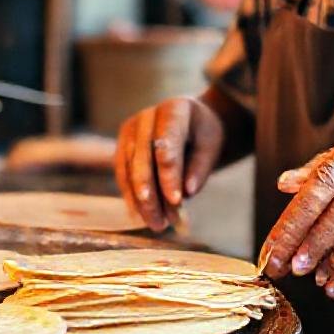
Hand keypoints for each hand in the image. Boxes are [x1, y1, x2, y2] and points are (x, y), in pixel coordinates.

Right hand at [115, 97, 224, 231]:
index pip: (167, 145)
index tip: (177, 201)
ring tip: (156, 224)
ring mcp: (129, 130)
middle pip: (142, 158)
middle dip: (150, 194)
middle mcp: (146, 116)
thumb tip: (187, 193)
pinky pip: (122, 173)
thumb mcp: (211, 146)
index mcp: (173, 109)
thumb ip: (200, 168)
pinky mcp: (122, 145)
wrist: (190, 122)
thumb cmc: (203, 134)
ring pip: (129, 169)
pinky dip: (130, 196)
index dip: (170, 174)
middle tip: (160, 222)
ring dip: (140, 200)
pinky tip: (139, 215)